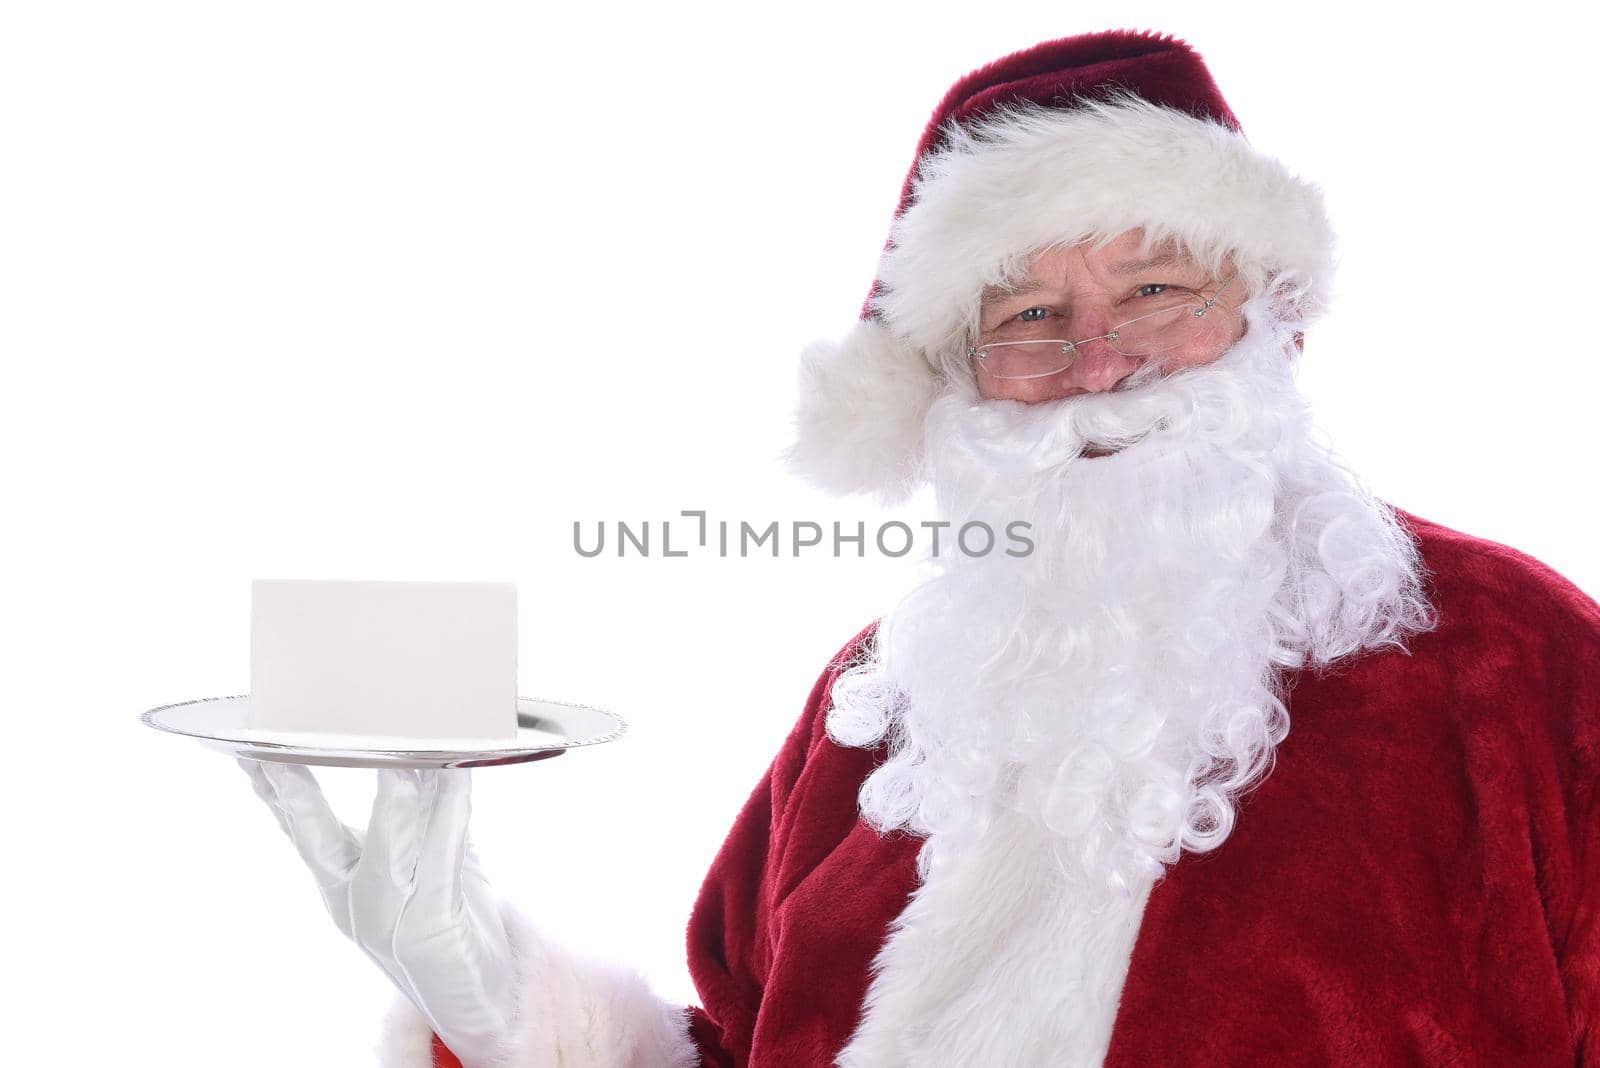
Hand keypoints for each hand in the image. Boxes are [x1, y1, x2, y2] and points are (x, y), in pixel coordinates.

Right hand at [238, 759, 515, 1066]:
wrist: (476, 997)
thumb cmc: (448, 921)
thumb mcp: (420, 858)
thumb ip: (414, 810)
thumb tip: (410, 748)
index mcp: (342, 883)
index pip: (299, 829)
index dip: (274, 789)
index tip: (249, 750)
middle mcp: (356, 899)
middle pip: (317, 834)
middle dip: (294, 790)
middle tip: (275, 747)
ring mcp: (392, 914)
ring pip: (387, 836)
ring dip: (390, 786)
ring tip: (389, 743)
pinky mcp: (435, 921)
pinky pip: (443, 851)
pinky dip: (450, 806)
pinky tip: (454, 771)